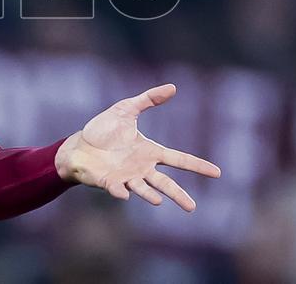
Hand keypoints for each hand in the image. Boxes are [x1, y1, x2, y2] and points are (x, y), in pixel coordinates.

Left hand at [54, 84, 219, 210]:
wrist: (78, 145)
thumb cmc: (103, 130)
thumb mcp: (126, 109)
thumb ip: (149, 99)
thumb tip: (173, 87)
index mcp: (149, 152)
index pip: (178, 159)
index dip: (197, 165)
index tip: (217, 172)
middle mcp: (141, 169)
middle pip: (164, 183)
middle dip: (178, 195)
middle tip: (192, 207)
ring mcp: (125, 178)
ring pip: (143, 190)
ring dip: (150, 195)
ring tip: (159, 202)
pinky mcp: (108, 183)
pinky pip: (116, 189)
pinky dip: (120, 192)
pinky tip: (125, 195)